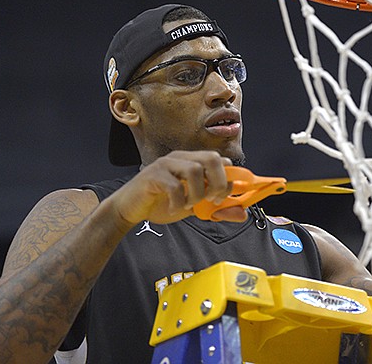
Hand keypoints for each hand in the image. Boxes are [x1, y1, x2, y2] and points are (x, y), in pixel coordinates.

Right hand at [110, 151, 246, 224]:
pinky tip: (173, 208)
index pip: (220, 160)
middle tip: (211, 200)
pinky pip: (174, 185)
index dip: (230, 178)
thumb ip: (216, 209)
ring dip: (198, 193)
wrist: (130, 210)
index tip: (226, 197)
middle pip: (212, 158)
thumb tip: (242, 214)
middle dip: (218, 182)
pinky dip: (179, 201)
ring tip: (189, 205)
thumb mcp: (194, 208)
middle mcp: (181, 158)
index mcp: (192, 161)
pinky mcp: (153, 175)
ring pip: (195, 169)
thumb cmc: (161, 204)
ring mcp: (166, 164)